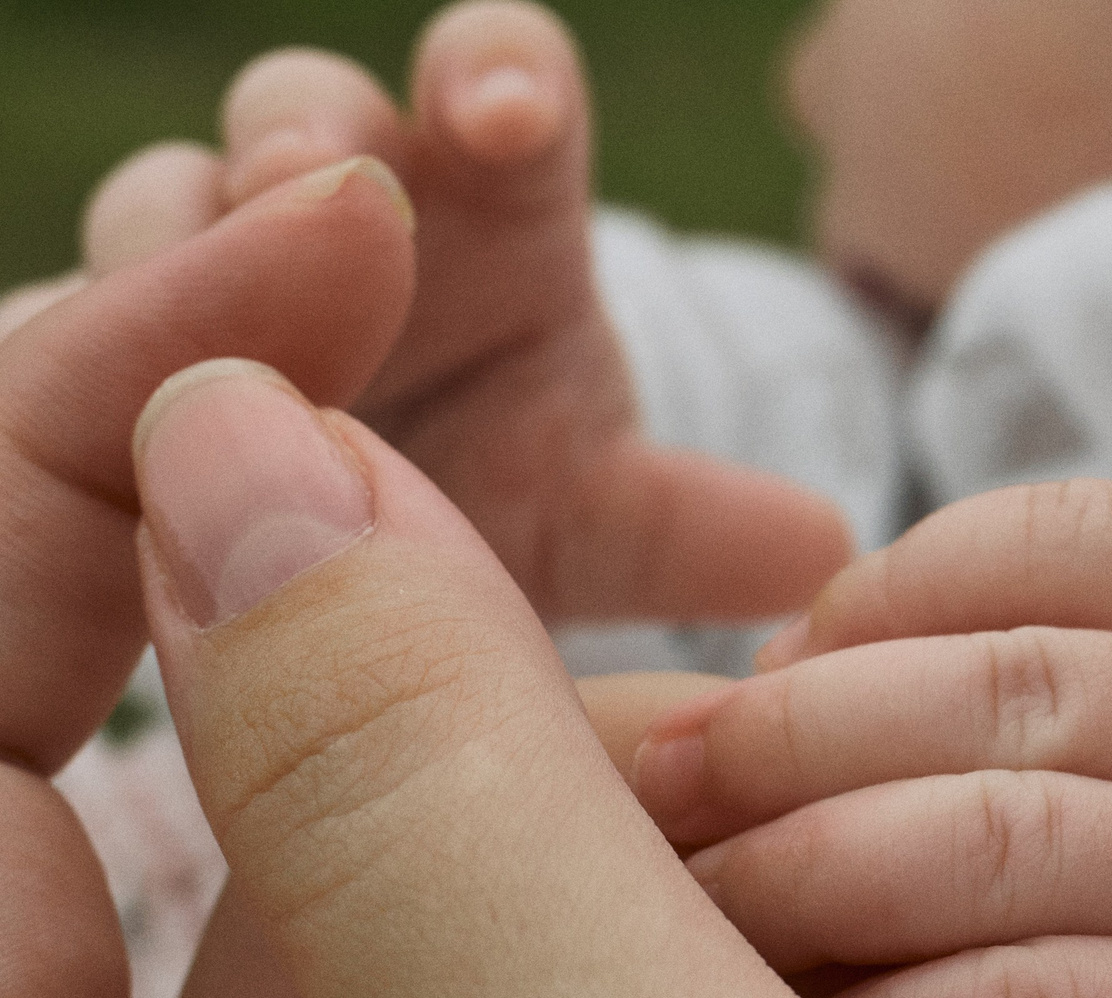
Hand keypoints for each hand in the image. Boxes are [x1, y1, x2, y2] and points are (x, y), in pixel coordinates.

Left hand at [0, 227, 1111, 997]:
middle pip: (159, 763)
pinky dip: (756, 919)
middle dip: (359, 527)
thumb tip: (246, 463)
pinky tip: (941, 994)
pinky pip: (606, 994)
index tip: (333, 240)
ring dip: (639, 764)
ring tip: (830, 738)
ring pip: (430, 864)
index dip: (77, 433)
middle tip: (549, 303)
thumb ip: (420, 797)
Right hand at [38, 0, 846, 624]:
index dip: (496, 76)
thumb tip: (828, 550)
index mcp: (489, 218)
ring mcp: (208, 276)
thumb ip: (686, 531)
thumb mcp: (594, 525)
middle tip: (313, 178)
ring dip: (182, 231)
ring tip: (205, 276)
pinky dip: (93, 349)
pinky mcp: (106, 362)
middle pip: (306, 116)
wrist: (360, 600)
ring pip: (167, 206)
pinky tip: (112, 395)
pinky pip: (72, 332)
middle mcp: (340, 216)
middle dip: (305, 128)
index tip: (507, 115)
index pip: (498, 96)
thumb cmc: (500, 517)